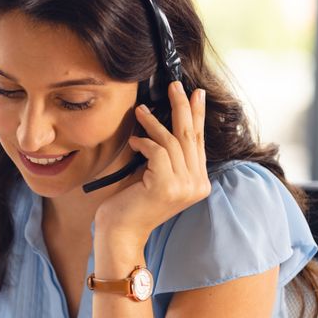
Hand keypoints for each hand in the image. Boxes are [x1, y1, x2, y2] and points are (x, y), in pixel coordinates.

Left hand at [95, 82, 209, 246]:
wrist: (119, 233)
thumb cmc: (131, 204)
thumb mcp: (153, 176)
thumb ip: (165, 157)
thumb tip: (165, 123)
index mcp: (198, 183)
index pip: (198, 142)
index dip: (196, 116)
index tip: (194, 94)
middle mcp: (196, 185)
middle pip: (190, 136)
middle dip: (183, 107)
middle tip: (174, 85)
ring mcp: (184, 187)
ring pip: (173, 141)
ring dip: (154, 123)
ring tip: (140, 110)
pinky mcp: (166, 186)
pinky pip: (157, 151)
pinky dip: (144, 142)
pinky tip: (133, 141)